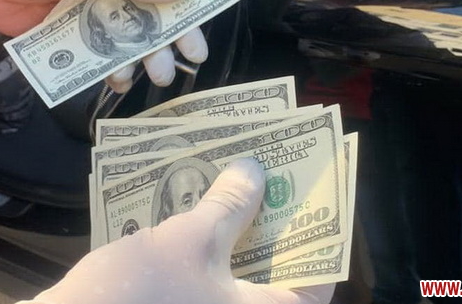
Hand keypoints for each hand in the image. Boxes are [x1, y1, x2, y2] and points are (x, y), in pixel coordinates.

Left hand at [0, 0, 206, 90]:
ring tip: (145, 77)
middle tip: (169, 72)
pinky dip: (109, 72)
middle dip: (165, 48)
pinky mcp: (68, 40)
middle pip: (149, 25)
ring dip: (140, 62)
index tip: (197, 45)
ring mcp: (89, 19)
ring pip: (126, 45)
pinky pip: (96, 60)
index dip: (184, 18)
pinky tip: (116, 81)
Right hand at [21, 159, 333, 303]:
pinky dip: (210, 247)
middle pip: (276, 268)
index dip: (317, 226)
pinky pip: (210, 279)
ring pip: (240, 272)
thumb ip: (229, 204)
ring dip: (237, 228)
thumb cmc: (143, 293)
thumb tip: (254, 170)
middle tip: (270, 172)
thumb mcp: (192, 239)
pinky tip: (197, 209)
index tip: (309, 187)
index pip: (317, 274)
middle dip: (271, 218)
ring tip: (235, 179)